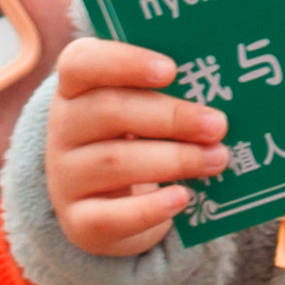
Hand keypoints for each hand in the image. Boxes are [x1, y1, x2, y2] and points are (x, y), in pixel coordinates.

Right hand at [42, 35, 226, 257]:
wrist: (111, 206)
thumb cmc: (138, 140)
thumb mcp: (145, 110)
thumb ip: (171, 92)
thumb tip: (222, 91)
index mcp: (76, 87)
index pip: (81, 63)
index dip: (124, 63)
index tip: (170, 70)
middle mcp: (61, 128)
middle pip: (109, 111)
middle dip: (171, 117)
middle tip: (217, 124)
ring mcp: (65, 176)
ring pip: (114, 161)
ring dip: (174, 159)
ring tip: (217, 159)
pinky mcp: (79, 221)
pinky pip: (111, 215)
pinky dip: (151, 207)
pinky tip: (183, 198)